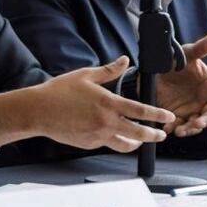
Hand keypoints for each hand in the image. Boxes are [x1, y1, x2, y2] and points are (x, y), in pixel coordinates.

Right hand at [5, 56, 174, 152]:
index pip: (141, 111)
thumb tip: (125, 60)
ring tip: (141, 140)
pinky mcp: (89, 144)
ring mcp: (98, 135)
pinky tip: (112, 134)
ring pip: (125, 145)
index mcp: (108, 103)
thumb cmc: (59, 91)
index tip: (168, 117)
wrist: (38, 111)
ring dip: (136, 143)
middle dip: (154, 135)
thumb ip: (109, 70)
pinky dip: (113, 140)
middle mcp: (106, 122)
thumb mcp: (86, 75)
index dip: (158, 115)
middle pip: (139, 133)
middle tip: (161, 135)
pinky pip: (107, 144)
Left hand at [159, 34, 206, 136]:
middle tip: (197, 123)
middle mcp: (203, 101)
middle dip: (206, 121)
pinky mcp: (177, 116)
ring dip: (190, 129)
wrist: (154, 70)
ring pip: (196, 124)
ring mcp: (191, 110)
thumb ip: (198, 49)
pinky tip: (166, 129)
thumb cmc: (175, 60)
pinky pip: (178, 125)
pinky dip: (174, 128)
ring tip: (180, 130)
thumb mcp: (185, 54)